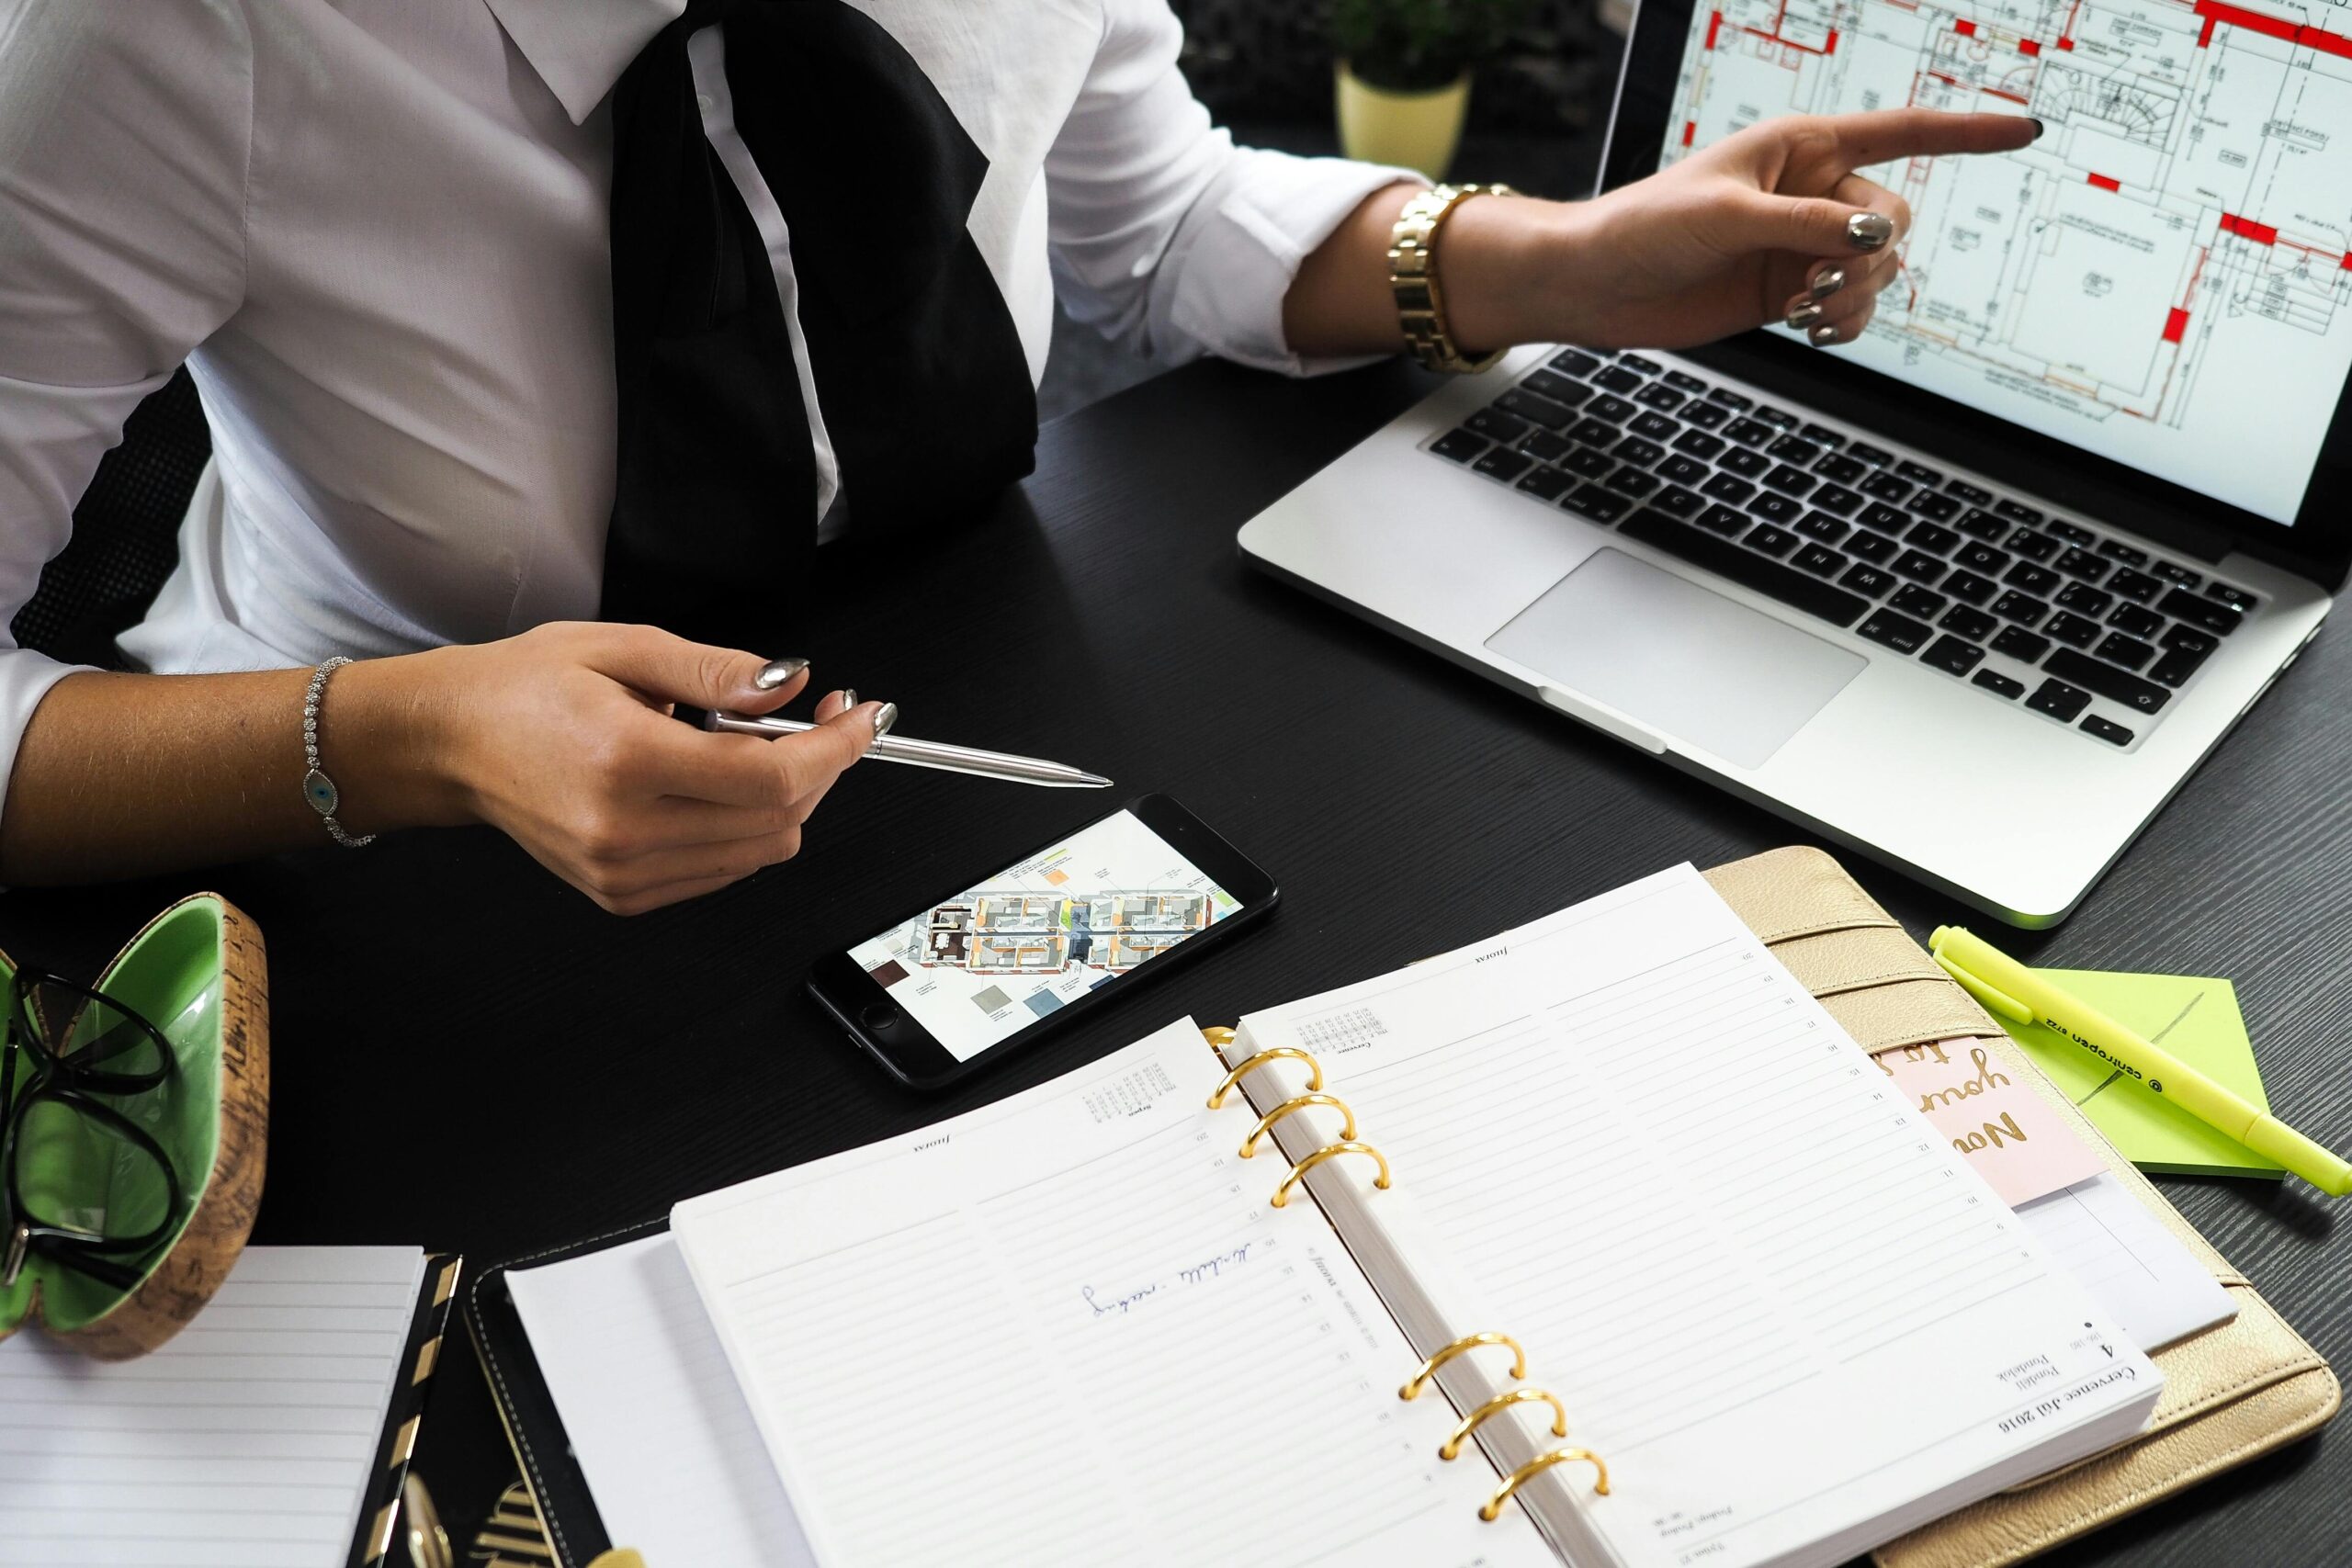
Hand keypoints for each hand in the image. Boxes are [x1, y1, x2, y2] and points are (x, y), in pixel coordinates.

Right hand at [388, 622, 887, 914]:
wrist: (453, 743)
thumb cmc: (525, 689)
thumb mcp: (624, 648)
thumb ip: (718, 672)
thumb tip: (791, 685)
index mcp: (626, 760)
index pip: (772, 778)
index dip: (834, 748)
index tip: (863, 717)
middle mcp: (625, 829)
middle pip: (778, 820)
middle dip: (820, 768)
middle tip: (821, 718)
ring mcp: (623, 872)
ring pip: (760, 852)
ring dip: (785, 800)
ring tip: (753, 747)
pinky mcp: (622, 895)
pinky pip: (724, 870)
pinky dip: (744, 829)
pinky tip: (716, 785)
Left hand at [1444, 110, 2039, 351]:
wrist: (1598, 285)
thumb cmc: (1646, 227)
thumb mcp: (1729, 217)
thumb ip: (1807, 226)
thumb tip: (1875, 238)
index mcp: (1804, 146)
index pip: (1904, 131)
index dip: (1968, 131)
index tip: (2028, 129)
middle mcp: (1813, 191)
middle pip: (1894, 218)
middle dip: (1869, 256)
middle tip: (1816, 285)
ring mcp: (1804, 245)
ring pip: (1877, 270)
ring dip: (1854, 296)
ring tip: (1802, 311)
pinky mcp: (1790, 291)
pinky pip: (1852, 308)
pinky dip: (1846, 323)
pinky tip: (1815, 332)